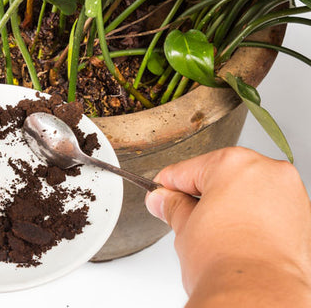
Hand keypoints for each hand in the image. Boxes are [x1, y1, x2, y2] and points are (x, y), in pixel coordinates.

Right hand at [145, 147, 310, 306]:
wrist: (257, 297)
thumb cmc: (227, 263)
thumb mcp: (185, 228)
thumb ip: (173, 206)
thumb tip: (163, 201)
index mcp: (233, 163)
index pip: (187, 170)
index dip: (168, 185)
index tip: (161, 195)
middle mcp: (266, 171)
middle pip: (221, 177)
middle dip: (201, 196)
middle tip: (184, 217)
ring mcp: (289, 194)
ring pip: (247, 192)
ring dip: (229, 207)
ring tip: (214, 233)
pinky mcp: (304, 219)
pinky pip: (269, 210)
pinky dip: (253, 220)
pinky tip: (238, 239)